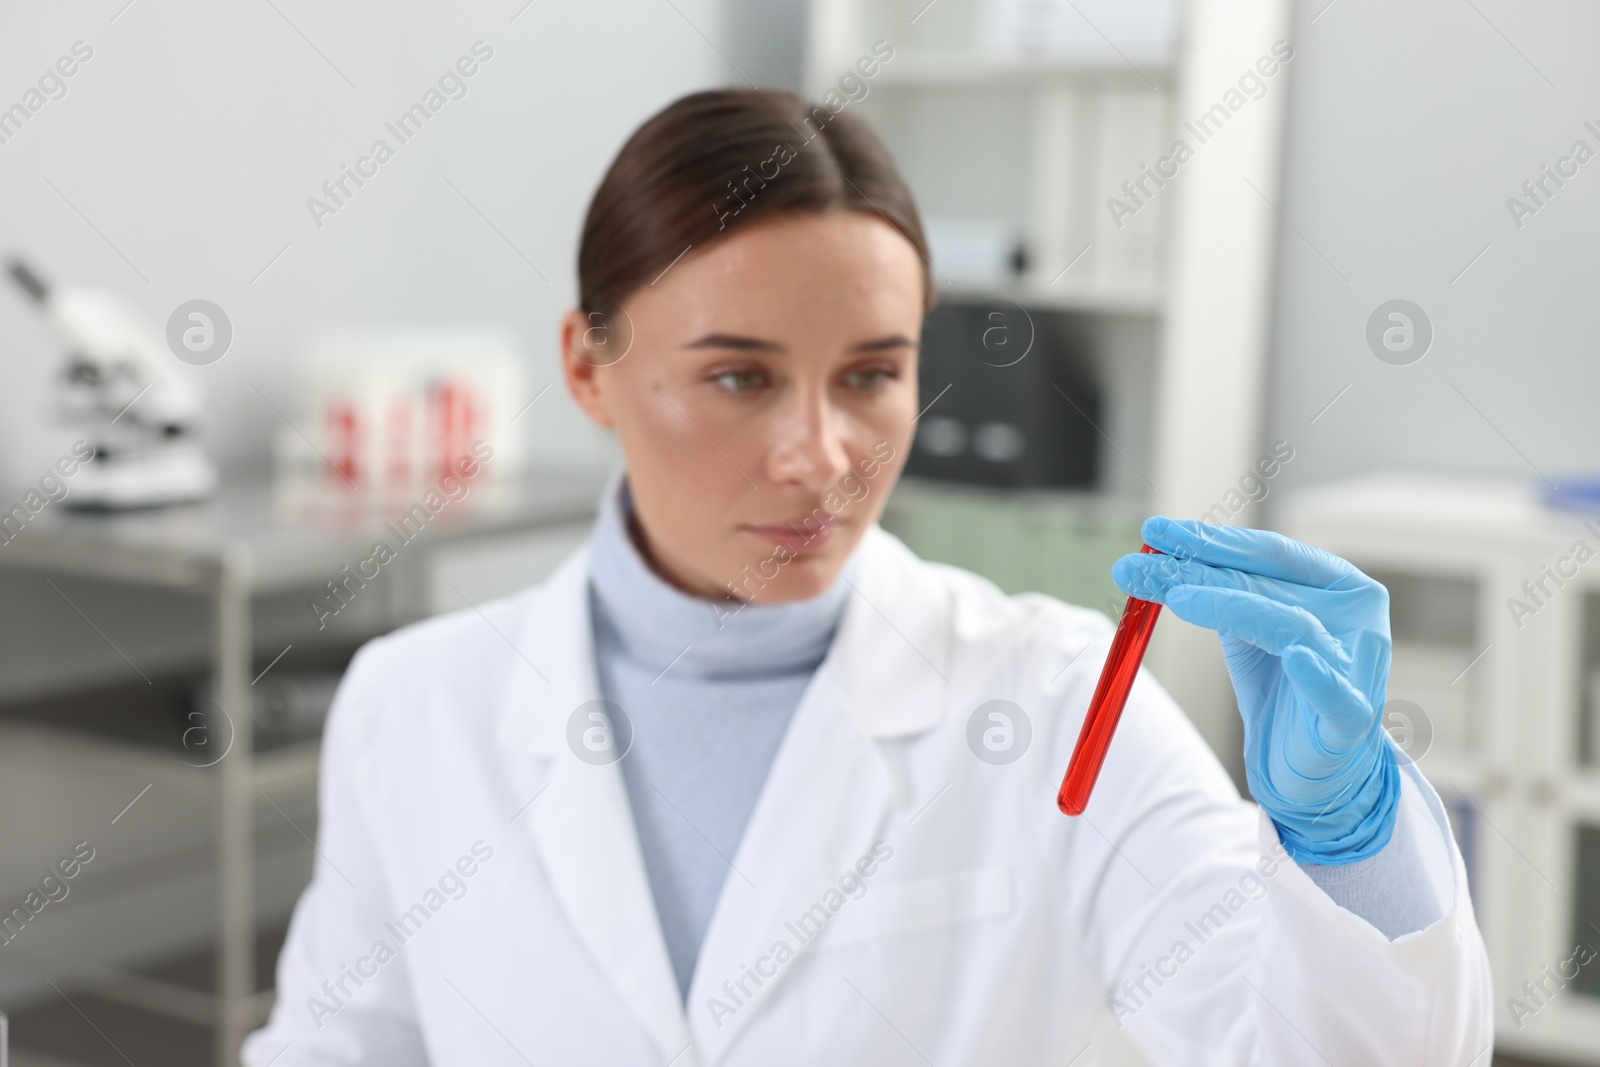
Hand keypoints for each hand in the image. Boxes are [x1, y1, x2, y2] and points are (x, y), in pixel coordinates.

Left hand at [1111, 516, 1399, 864]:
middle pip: (1267, 583)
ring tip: (1178, 598)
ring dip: (1230, 607)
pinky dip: (1317, 677)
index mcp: (1335, 584)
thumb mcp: (1242, 632)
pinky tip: (1297, 659)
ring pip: (1290, 626)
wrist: (1313, 768)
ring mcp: (1357, 665)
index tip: (1154, 534)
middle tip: (1135, 566)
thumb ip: (1211, 592)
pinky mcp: (1351, 717)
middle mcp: (1355, 615)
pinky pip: (1336, 695)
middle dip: (1196, 570)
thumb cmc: (1281, 690)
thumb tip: (1147, 555)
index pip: (1268, 552)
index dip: (1211, 540)